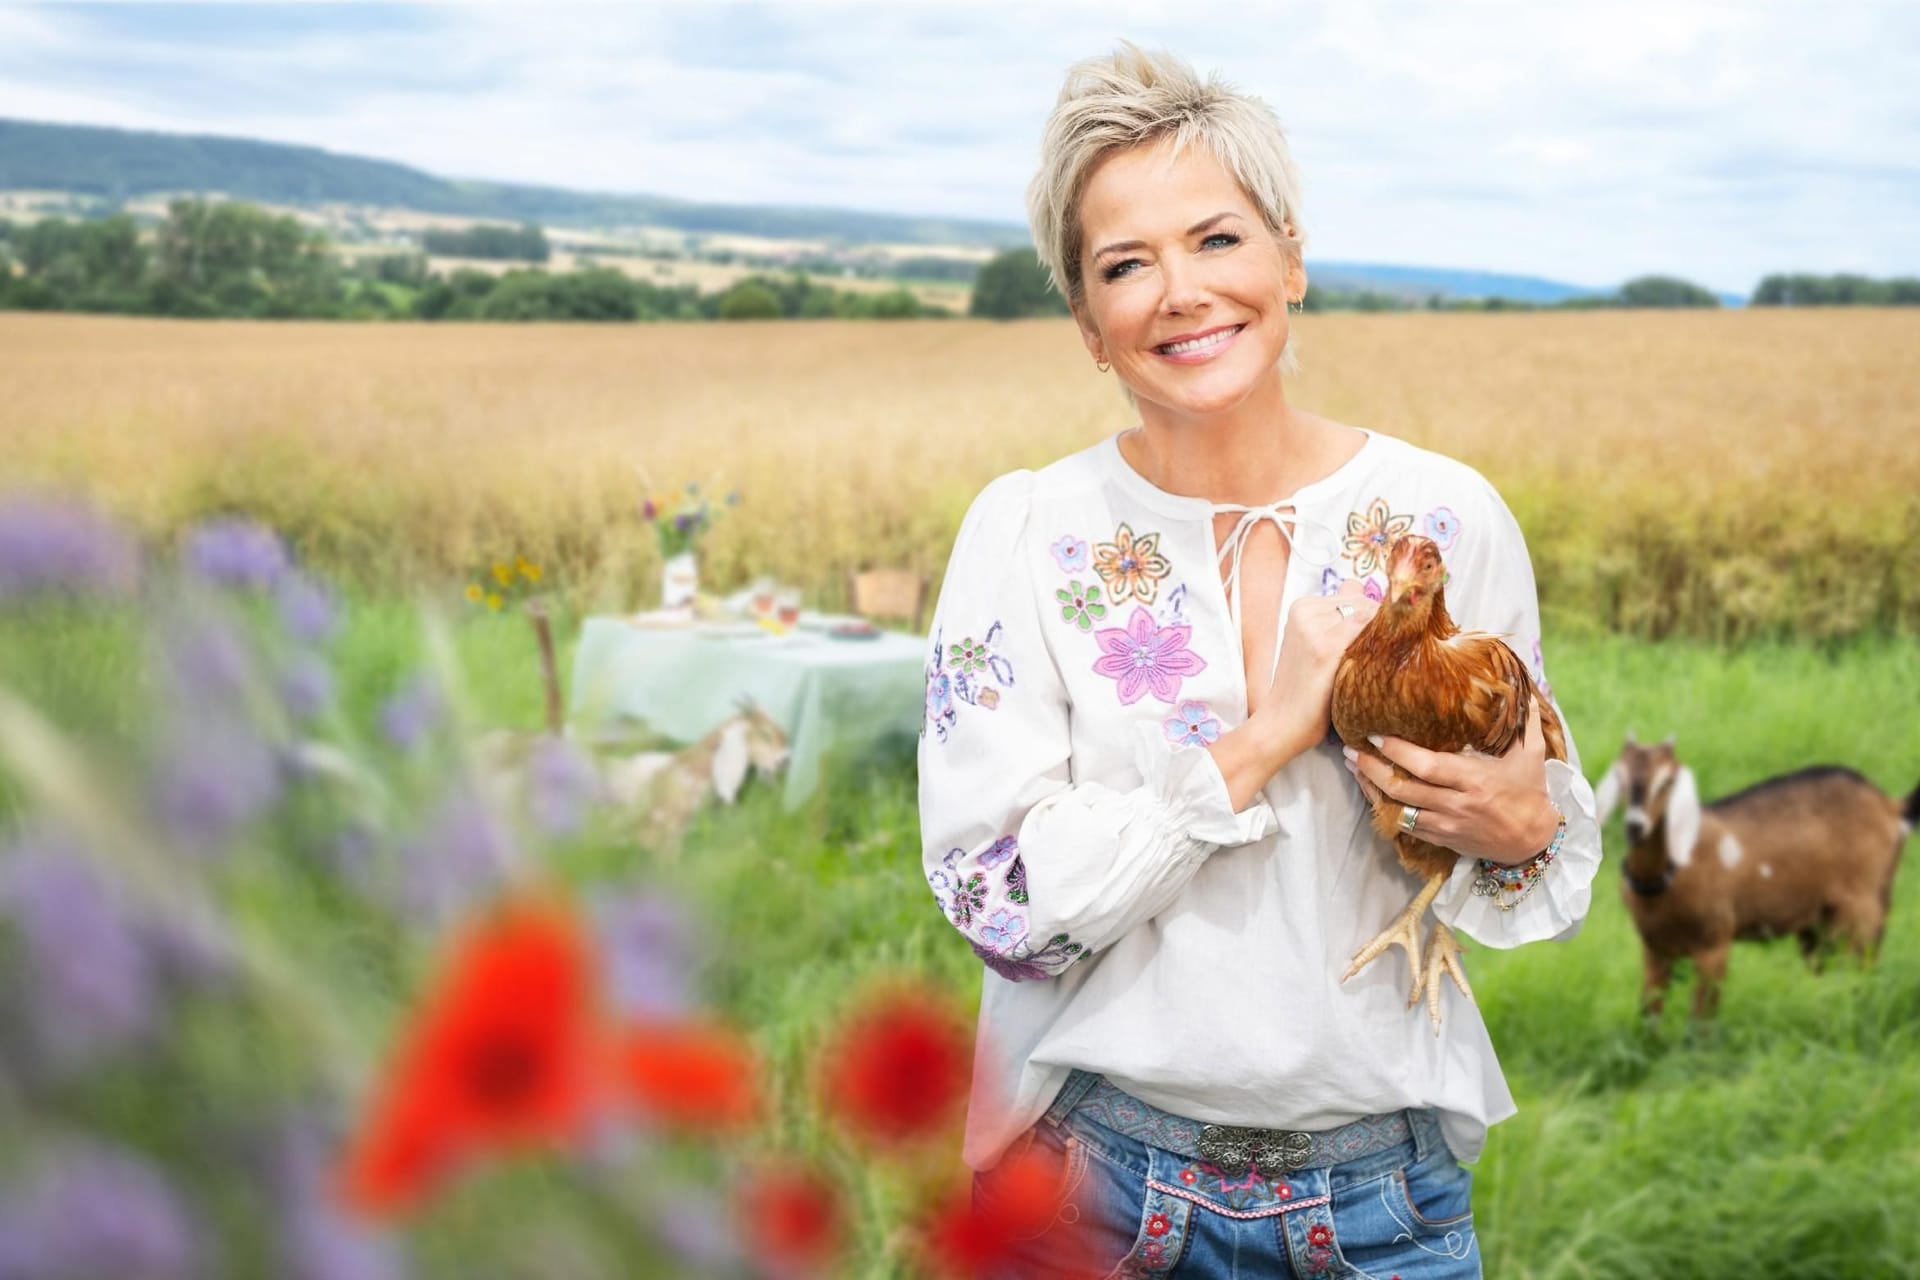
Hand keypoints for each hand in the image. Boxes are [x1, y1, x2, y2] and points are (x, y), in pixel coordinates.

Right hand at [1252, 578, 1378, 765]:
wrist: (1281, 723)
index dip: (1375, 618)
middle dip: (1381, 627)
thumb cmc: (1303, 689)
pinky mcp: (1325, 648)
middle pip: (1366, 604)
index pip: (1356, 596)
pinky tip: (1377, 667)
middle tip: (1379, 658)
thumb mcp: (1314, 644)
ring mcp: (1314, 627)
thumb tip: (1362, 586)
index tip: (1380, 641)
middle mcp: (1306, 610)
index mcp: (1301, 606)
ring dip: (1382, 638)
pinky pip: (1368, 632)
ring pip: (1370, 617)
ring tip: (1373, 667)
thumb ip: (1337, 615)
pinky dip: (1381, 645)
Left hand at [1343, 702, 1560, 864]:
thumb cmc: (1529, 793)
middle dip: (1372, 768)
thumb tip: (1526, 691)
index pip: (1427, 766)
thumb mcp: (1530, 756)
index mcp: (1475, 780)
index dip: (1398, 751)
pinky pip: (1404, 825)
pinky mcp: (1440, 839)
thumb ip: (1525, 723)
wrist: (1532, 841)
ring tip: (1353, 766)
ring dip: (1371, 787)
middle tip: (1351, 749)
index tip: (1375, 735)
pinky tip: (1370, 791)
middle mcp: (1456, 804)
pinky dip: (1384, 807)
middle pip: (1404, 788)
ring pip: (1398, 808)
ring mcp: (1445, 825)